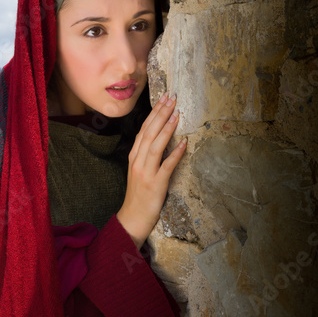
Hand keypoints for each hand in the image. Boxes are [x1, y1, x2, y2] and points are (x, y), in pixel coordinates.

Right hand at [116, 93, 186, 249]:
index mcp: (134, 156)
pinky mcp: (156, 184)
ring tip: (177, 114)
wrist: (132, 218)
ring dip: (167, 129)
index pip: (144, 129)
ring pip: (156, 146)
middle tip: (172, 98)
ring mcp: (146, 172)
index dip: (154, 113)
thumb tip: (160, 137)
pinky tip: (184, 143)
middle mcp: (138, 161)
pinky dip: (176, 154)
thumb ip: (146, 154)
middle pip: (149, 133)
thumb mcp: (139, 170)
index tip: (164, 98)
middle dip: (161, 114)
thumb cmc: (138, 194)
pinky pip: (167, 166)